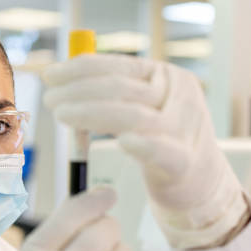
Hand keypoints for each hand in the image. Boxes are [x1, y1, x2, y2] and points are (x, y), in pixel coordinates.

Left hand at [42, 54, 248, 248]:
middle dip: (78, 91)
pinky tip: (120, 142)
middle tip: (49, 99)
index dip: (79, 69)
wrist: (201, 183)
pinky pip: (161, 150)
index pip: (118, 66)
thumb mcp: (139, 109)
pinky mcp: (184, 162)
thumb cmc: (161, 142)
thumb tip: (63, 81)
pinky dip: (141, 145)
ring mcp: (184, 128)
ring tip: (60, 114)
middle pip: (121, 88)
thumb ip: (111, 95)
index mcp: (166, 77)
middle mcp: (178, 96)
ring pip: (133, 116)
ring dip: (90, 113)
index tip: (49, 76)